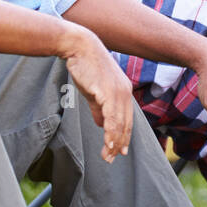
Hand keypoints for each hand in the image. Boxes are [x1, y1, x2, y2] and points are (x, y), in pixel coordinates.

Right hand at [59, 24, 136, 162]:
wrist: (80, 47)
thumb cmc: (85, 67)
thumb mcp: (94, 91)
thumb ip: (99, 108)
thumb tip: (102, 125)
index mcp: (124, 92)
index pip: (127, 119)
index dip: (124, 136)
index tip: (119, 150)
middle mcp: (125, 93)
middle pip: (125, 124)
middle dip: (119, 143)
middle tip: (111, 158)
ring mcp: (118, 92)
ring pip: (119, 124)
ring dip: (113, 142)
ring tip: (107, 156)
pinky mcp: (108, 92)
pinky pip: (112, 117)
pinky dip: (111, 132)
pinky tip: (108, 143)